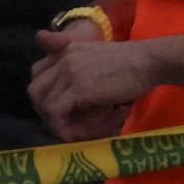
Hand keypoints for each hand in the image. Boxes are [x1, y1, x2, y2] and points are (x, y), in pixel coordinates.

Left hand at [30, 27, 155, 139]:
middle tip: (63, 123)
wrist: (148, 61)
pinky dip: (62, 126)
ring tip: (73, 131)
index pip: (38, 72)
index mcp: (67, 50)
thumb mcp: (99, 61)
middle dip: (44, 111)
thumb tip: (75, 99)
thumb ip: (80, 71)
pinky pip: (57, 111)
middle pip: (35, 89)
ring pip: (44, 103)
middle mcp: (64, 58)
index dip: (43, 93)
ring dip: (55, 122)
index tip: (58, 109)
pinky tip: (75, 134)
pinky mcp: (79, 88)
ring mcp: (70, 72)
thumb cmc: (130, 64)